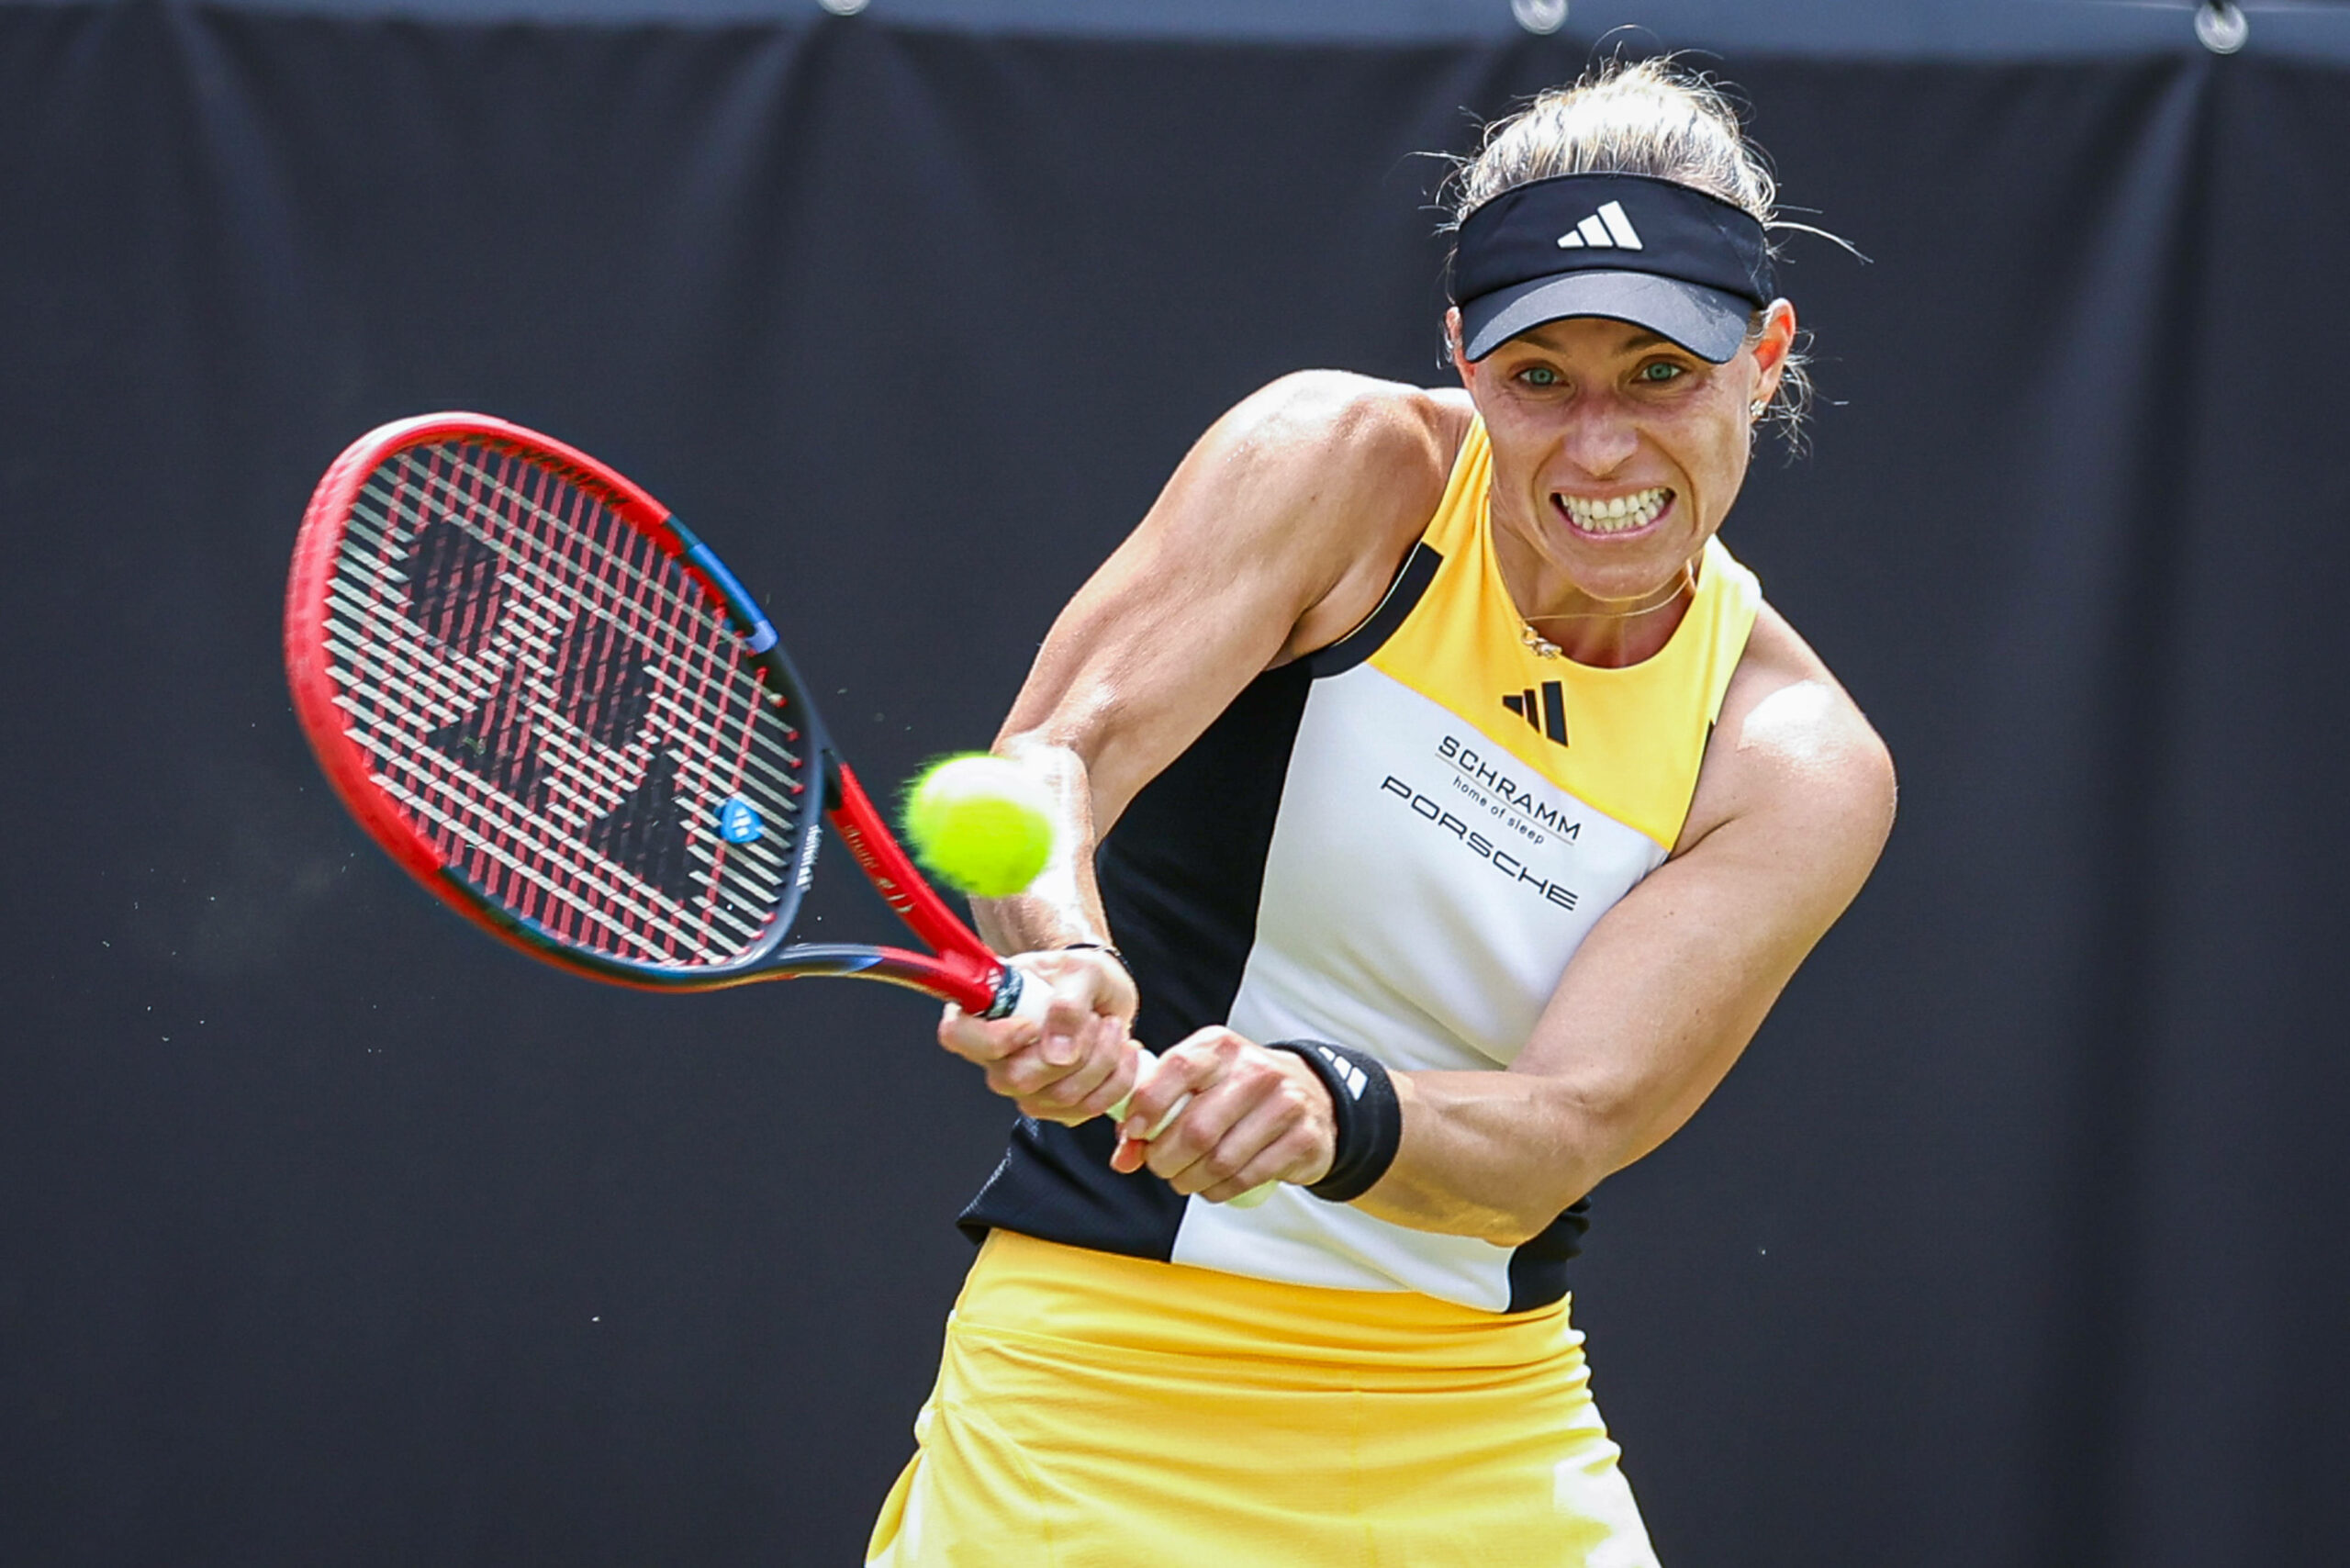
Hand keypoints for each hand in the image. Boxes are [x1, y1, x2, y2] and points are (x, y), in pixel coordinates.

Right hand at [937, 947, 1140, 1124]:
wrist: (1103, 992)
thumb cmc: (1080, 974)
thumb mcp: (1081, 970)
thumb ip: (1068, 1005)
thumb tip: (1057, 1054)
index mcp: (984, 1011)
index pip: (957, 1036)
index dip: (993, 1039)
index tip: (1032, 1025)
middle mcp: (995, 1055)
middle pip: (1017, 1079)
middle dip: (1074, 1049)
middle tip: (1095, 1018)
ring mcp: (1022, 1086)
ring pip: (1059, 1098)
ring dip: (1102, 1061)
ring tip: (1111, 1028)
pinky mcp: (1053, 1105)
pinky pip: (1084, 1110)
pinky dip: (1115, 1081)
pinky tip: (1119, 1052)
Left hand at [1109, 1028, 1336, 1202]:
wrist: (1312, 1096)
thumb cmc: (1238, 1091)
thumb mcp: (1197, 1085)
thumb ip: (1154, 1113)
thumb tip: (1123, 1157)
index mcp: (1221, 1047)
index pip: (1178, 1068)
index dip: (1148, 1104)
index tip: (1134, 1132)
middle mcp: (1255, 1069)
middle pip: (1196, 1128)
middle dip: (1165, 1159)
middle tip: (1160, 1167)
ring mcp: (1285, 1103)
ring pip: (1220, 1160)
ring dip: (1191, 1180)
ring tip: (1185, 1179)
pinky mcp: (1302, 1138)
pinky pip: (1246, 1177)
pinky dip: (1219, 1190)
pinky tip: (1213, 1185)